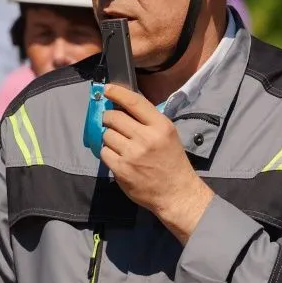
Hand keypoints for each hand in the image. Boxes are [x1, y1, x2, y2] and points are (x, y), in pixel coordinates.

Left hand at [101, 84, 214, 242]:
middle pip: (114, 117)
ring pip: (106, 134)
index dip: (117, 92)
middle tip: (110, 121)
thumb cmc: (172, 160)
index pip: (134, 102)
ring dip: (108, 137)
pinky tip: (116, 155)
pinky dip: (107, 152)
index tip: (106, 89)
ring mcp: (132, 154)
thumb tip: (121, 105)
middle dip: (108, 117)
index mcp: (160, 126)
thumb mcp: (167, 134)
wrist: (177, 193)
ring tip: (117, 142)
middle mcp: (146, 138)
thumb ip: (148, 120)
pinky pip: (104, 152)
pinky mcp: (122, 169)